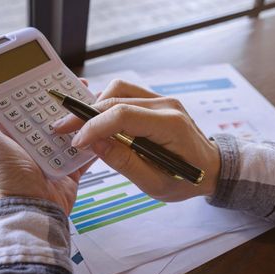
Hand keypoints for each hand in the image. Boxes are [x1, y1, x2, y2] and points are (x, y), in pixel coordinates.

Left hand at [0, 75, 91, 214]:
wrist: (31, 209)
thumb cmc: (4, 175)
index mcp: (8, 132)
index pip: (21, 101)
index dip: (31, 85)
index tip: (43, 69)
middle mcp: (29, 141)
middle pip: (49, 112)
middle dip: (63, 98)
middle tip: (77, 83)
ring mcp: (51, 155)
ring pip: (70, 128)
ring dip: (82, 114)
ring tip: (93, 99)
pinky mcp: (69, 168)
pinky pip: (84, 150)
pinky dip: (94, 138)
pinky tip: (103, 123)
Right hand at [52, 80, 220, 201]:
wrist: (211, 167)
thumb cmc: (185, 180)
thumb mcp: (154, 183)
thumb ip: (124, 162)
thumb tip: (94, 142)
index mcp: (169, 125)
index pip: (123, 115)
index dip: (94, 126)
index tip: (75, 141)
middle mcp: (165, 105)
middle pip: (117, 97)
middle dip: (85, 114)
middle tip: (63, 129)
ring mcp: (161, 99)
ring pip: (119, 89)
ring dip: (95, 105)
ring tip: (79, 126)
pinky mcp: (155, 100)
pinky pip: (125, 94)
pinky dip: (107, 104)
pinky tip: (97, 121)